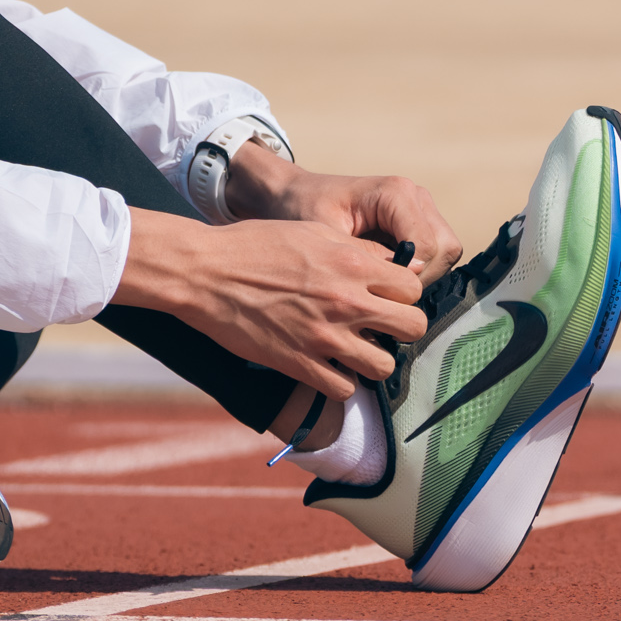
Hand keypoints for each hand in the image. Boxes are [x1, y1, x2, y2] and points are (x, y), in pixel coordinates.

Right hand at [113, 208, 425, 400]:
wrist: (207, 272)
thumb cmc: (256, 245)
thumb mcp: (313, 231)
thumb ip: (357, 249)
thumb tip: (392, 265)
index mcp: (352, 264)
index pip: (413, 288)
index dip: (403, 293)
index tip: (387, 296)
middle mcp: (347, 302)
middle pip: (413, 327)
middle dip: (401, 327)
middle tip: (380, 326)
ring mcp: (325, 337)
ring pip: (384, 365)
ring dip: (373, 359)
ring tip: (355, 350)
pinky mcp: (300, 364)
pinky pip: (345, 390)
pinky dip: (341, 382)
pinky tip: (328, 366)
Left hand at [225, 144, 461, 282]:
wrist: (291, 196)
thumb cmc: (301, 210)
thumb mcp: (326, 237)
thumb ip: (364, 257)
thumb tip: (400, 285)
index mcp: (395, 193)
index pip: (427, 245)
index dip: (409, 276)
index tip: (379, 291)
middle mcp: (415, 196)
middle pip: (445, 249)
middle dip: (420, 278)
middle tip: (383, 294)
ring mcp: (419, 209)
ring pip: (445, 253)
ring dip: (421, 277)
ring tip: (382, 288)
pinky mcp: (416, 223)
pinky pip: (434, 255)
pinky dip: (416, 273)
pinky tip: (383, 281)